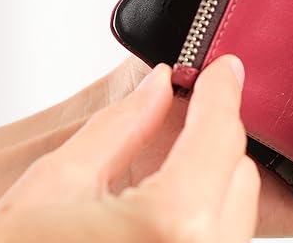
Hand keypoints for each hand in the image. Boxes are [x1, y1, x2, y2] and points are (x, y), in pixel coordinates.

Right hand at [0, 56, 259, 242]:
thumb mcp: (54, 181)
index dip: (221, 93)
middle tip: (185, 105)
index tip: (223, 69)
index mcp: (170, 223)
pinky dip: (199, 220)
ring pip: (234, 216)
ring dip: (210, 181)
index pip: (219, 137)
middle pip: (238, 175)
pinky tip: (160, 208)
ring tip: (168, 158)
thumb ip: (119, 126)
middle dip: (213, 137)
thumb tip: (156, 87)